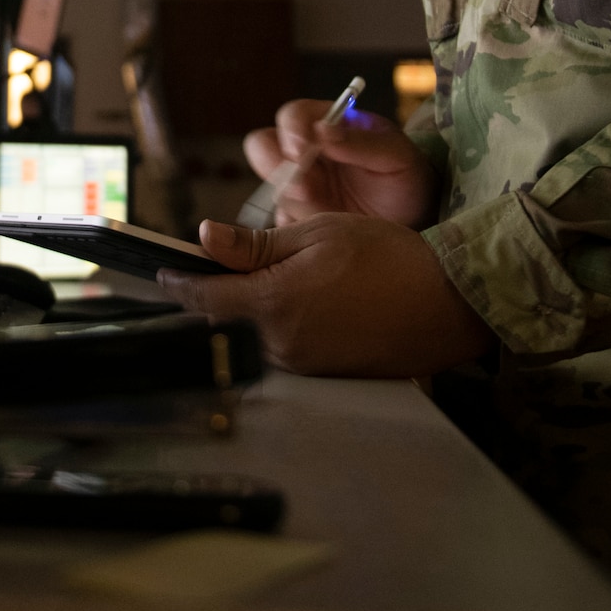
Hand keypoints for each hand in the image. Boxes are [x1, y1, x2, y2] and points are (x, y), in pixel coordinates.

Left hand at [158, 215, 492, 377]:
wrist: (447, 303)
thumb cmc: (387, 257)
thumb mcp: (318, 233)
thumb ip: (255, 243)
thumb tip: (204, 238)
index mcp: (273, 304)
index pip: (202, 298)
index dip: (178, 282)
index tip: (163, 270)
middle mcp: (280, 344)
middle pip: (219, 324)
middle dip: (205, 299)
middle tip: (198, 273)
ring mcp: (301, 367)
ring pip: (245, 341)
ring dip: (235, 316)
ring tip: (242, 285)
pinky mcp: (321, 377)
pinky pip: (276, 354)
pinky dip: (266, 331)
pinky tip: (282, 308)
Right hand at [244, 99, 438, 227]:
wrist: (415, 222)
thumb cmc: (406, 177)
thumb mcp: (395, 155)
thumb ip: (362, 142)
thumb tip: (322, 131)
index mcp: (327, 124)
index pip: (293, 116)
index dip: (291, 130)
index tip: (301, 150)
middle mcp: (305, 153)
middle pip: (264, 145)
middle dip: (275, 165)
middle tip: (302, 189)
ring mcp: (298, 186)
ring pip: (269, 185)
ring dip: (285, 198)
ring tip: (315, 211)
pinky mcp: (298, 218)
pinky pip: (279, 222)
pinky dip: (290, 229)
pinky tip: (316, 236)